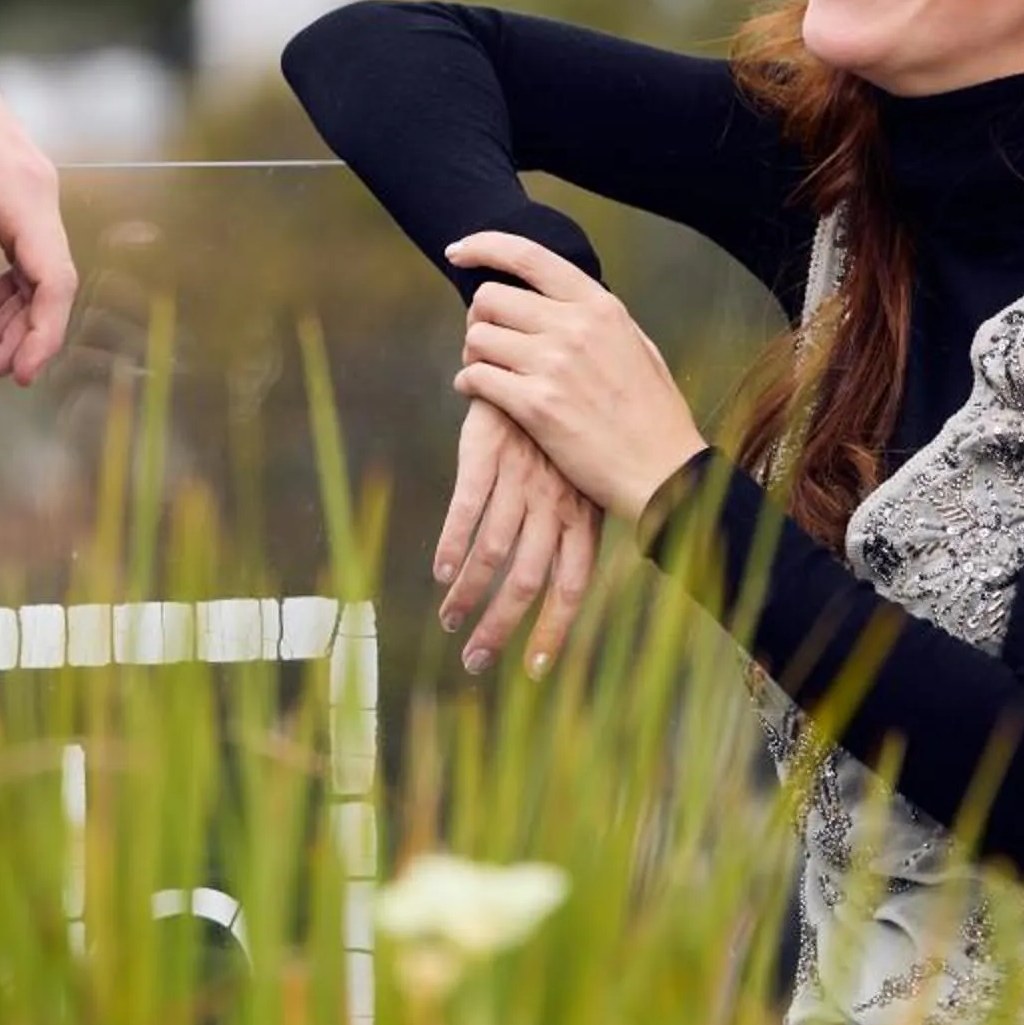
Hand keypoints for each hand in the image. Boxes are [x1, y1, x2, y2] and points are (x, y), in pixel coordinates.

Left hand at [0, 3, 75, 386]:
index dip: (43, 331)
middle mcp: (38, 190)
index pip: (54, 276)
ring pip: (32, 272)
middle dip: (13, 338)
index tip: (19, 376)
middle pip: (45, 283)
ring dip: (3, 320)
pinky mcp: (11, 192)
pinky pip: (19, 253)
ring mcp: (28, 190)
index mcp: (23, 188)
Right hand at [436, 399, 599, 679]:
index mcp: (583, 512)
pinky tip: (439, 572)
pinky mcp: (488, 455)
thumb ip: (575, 519)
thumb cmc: (564, 422)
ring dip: (470, 593)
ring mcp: (521, 479)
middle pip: (530, 581)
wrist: (543, 354)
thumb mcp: (584, 472)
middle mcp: (555, 503)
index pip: (573, 585)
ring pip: (495, 552)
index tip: (535, 670)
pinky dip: (452, 544)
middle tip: (476, 662)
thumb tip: (558, 579)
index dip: (554, 629)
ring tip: (450, 622)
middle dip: (502, 627)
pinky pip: (468, 508)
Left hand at [443, 233, 706, 524]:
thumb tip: (562, 296)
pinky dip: (469, 384)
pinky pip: (476, 378)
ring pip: (478, 338)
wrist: (664, 471)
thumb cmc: (653, 413)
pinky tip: (478, 392)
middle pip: (490, 298)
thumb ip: (596, 317)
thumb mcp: (637, 345)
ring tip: (488, 370)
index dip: (484, 246)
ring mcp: (554, 365)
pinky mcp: (536, 405)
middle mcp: (574, 326)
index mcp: (599, 306)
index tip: (457, 253)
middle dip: (479, 318)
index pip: (528, 256)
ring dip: (474, 353)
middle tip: (488, 340)